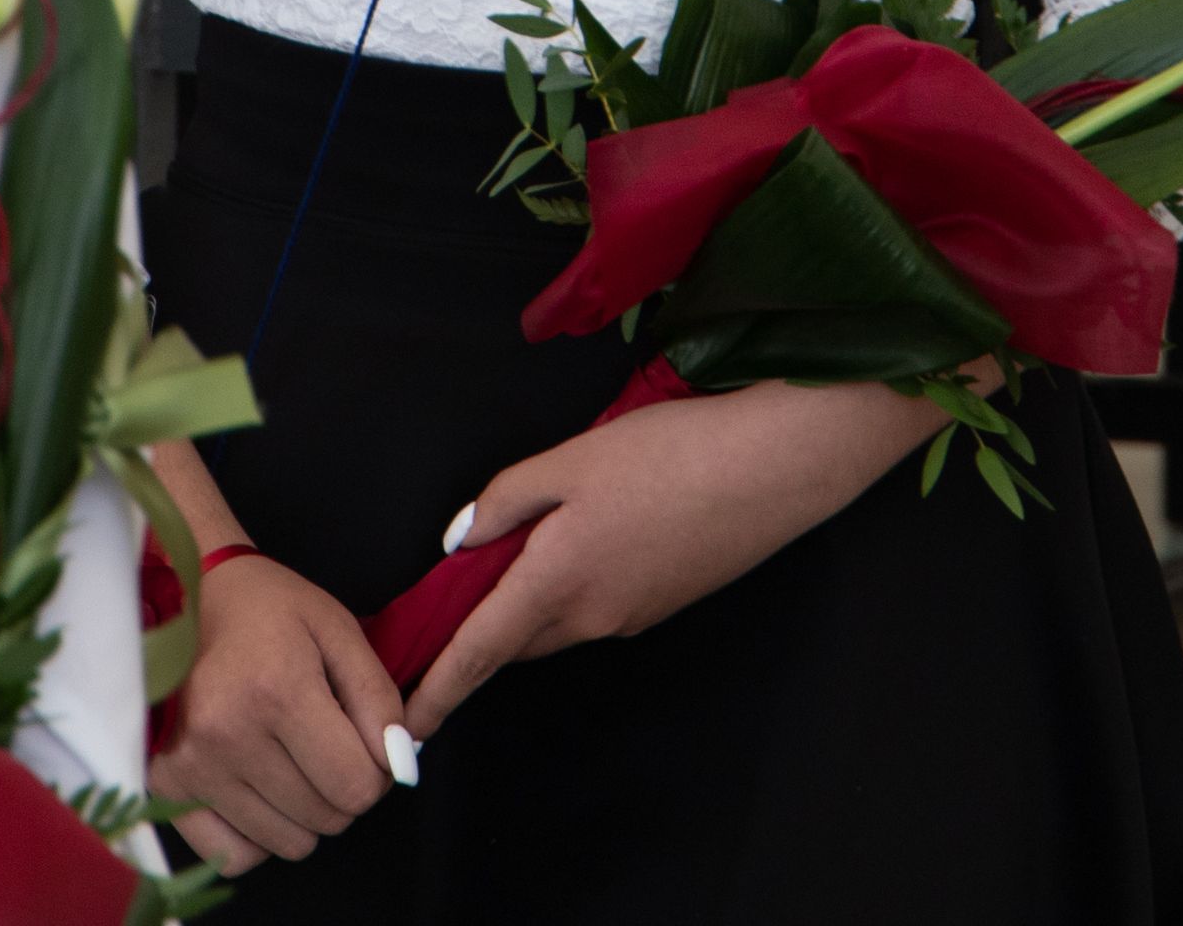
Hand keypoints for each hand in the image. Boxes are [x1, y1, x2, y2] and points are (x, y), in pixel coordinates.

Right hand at [143, 550, 403, 873]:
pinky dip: (257, 836)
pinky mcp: (165, 785)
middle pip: (326, 818)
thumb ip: (378, 699)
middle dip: (342, 789)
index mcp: (278, 691)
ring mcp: (192, 765)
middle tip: (325, 743)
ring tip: (288, 758)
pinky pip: (232, 855)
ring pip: (287, 843)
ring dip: (303, 813)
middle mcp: (229, 736)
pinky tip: (258, 791)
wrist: (182, 594)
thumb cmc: (267, 609)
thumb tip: (398, 766)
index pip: (357, 786)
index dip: (377, 772)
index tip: (364, 742)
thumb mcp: (337, 629)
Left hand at [400, 377, 939, 739]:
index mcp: (556, 580)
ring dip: (527, 608)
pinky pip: (596, 609)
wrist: (773, 467)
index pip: (478, 652)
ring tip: (513, 559)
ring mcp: (632, 616)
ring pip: (557, 624)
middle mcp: (592, 615)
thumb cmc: (672, 453)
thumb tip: (459, 540)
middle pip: (515, 641)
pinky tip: (586, 540)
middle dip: (478, 637)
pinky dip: (571, 591)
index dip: (438, 691)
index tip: (408, 728)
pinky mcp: (663, 603)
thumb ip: (506, 499)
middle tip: (443, 613)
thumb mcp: (573, 458)